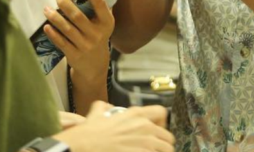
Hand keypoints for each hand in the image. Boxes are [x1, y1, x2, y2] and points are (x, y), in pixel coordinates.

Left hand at [43, 0, 114, 83]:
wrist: (95, 66)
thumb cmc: (97, 37)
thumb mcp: (104, 24)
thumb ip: (98, 8)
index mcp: (106, 23)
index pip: (99, 3)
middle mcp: (97, 34)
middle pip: (78, 16)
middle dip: (65, 3)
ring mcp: (86, 46)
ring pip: (67, 29)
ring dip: (55, 17)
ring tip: (46, 8)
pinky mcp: (74, 55)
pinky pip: (61, 42)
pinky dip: (53, 34)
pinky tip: (46, 26)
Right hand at [54, 101, 172, 151]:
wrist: (85, 145)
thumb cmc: (90, 133)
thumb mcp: (97, 111)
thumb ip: (104, 106)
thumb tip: (106, 107)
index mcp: (136, 114)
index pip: (162, 113)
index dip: (162, 122)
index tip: (158, 130)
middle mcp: (145, 127)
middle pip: (168, 137)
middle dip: (163, 145)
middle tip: (154, 149)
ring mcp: (146, 143)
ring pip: (167, 150)